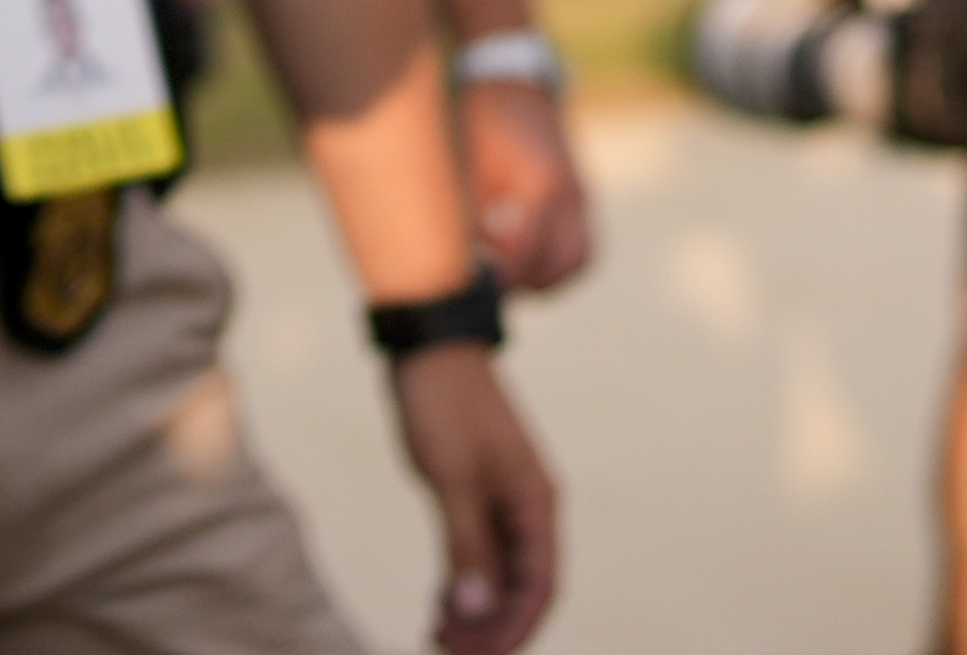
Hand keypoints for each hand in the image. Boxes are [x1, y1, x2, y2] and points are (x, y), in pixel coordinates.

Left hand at [385, 339, 558, 654]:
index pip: (538, 585)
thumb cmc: (443, 404)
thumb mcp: (452, 478)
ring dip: (474, 609)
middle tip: (449, 653)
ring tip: (438, 638)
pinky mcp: (474, 490)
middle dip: (490, 626)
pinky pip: (477, 550)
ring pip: (497, 572)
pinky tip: (437, 603)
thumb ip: (466, 545)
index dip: (514, 628)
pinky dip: (461, 580)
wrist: (427, 343)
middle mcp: (527, 506)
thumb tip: (475, 610)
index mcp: (535, 503)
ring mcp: (501, 498)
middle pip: (519, 586)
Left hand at [463, 80, 593, 294]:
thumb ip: (470, 218)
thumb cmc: (483, 120)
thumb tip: (457, 265)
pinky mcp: (581, 194)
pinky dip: (553, 256)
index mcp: (542, 186)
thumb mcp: (470, 166)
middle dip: (528, 284)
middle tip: (491, 285)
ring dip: (545, 275)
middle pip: (564, 266)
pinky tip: (517, 247)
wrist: (513, 79)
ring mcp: (582, 195)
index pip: (527, 254)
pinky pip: (579, 242)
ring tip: (506, 271)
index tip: (476, 292)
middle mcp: (571, 194)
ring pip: (579, 259)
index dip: (502, 280)